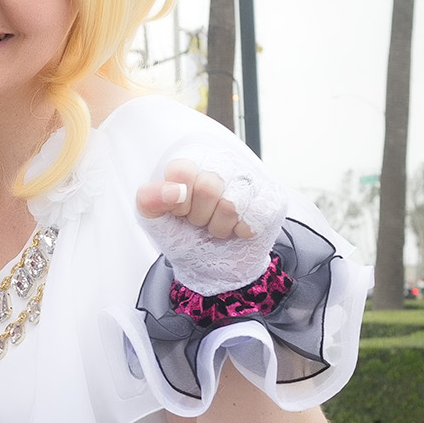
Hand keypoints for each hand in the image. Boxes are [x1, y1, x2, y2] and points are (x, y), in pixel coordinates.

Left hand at [134, 150, 288, 294]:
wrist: (212, 264)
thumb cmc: (184, 234)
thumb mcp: (155, 219)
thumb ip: (150, 200)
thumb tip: (173, 190)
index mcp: (192, 158)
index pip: (182, 170)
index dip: (178, 201)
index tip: (179, 210)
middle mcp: (223, 160)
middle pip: (208, 186)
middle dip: (199, 216)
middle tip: (201, 220)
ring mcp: (251, 176)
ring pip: (232, 204)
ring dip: (220, 227)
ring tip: (219, 225)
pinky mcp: (273, 196)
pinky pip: (257, 214)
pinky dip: (243, 231)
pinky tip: (239, 229)